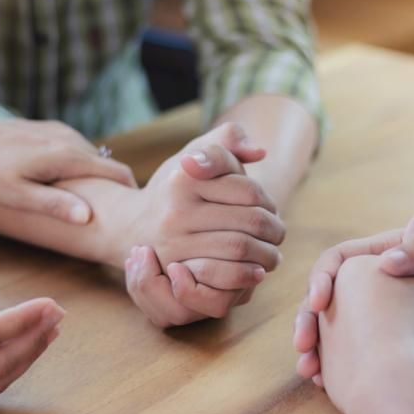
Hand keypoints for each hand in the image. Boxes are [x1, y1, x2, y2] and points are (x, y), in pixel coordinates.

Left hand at [0, 118, 136, 223]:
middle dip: (112, 187)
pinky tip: (63, 183)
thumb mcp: (19, 196)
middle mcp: (70, 139)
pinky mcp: (51, 129)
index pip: (116, 172)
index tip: (135, 212)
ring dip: (93, 177)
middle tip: (112, 214)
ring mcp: (61, 131)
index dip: (130, 192)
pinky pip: (76, 150)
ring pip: (91, 158)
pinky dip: (78, 166)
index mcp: (68, 156)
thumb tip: (88, 217)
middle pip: (106, 165)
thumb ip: (55, 205)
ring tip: (87, 202)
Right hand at [123, 123, 283, 326]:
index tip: (270, 209)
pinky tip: (256, 272)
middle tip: (277, 234)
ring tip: (272, 254)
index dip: (268, 201)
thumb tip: (259, 152)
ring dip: (267, 254)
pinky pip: (225, 275)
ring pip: (241, 248)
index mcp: (184, 177)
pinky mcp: (176, 270)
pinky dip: (248, 275)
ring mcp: (174, 242)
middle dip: (274, 229)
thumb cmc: (178, 187)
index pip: (248, 190)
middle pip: (250, 220)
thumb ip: (228, 138)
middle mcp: (176, 210)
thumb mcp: (197, 153)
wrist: (135, 226)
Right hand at [294, 212, 413, 382]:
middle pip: (331, 301)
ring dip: (325, 354)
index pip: (338, 261)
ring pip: (342, 331)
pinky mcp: (402, 336)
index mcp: (388, 253)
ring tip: (314, 377)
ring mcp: (389, 310)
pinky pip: (367, 353)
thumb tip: (388, 260)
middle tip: (304, 352)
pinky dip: (352, 371)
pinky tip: (339, 390)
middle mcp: (381, 280)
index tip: (318, 306)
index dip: (321, 282)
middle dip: (312, 327)